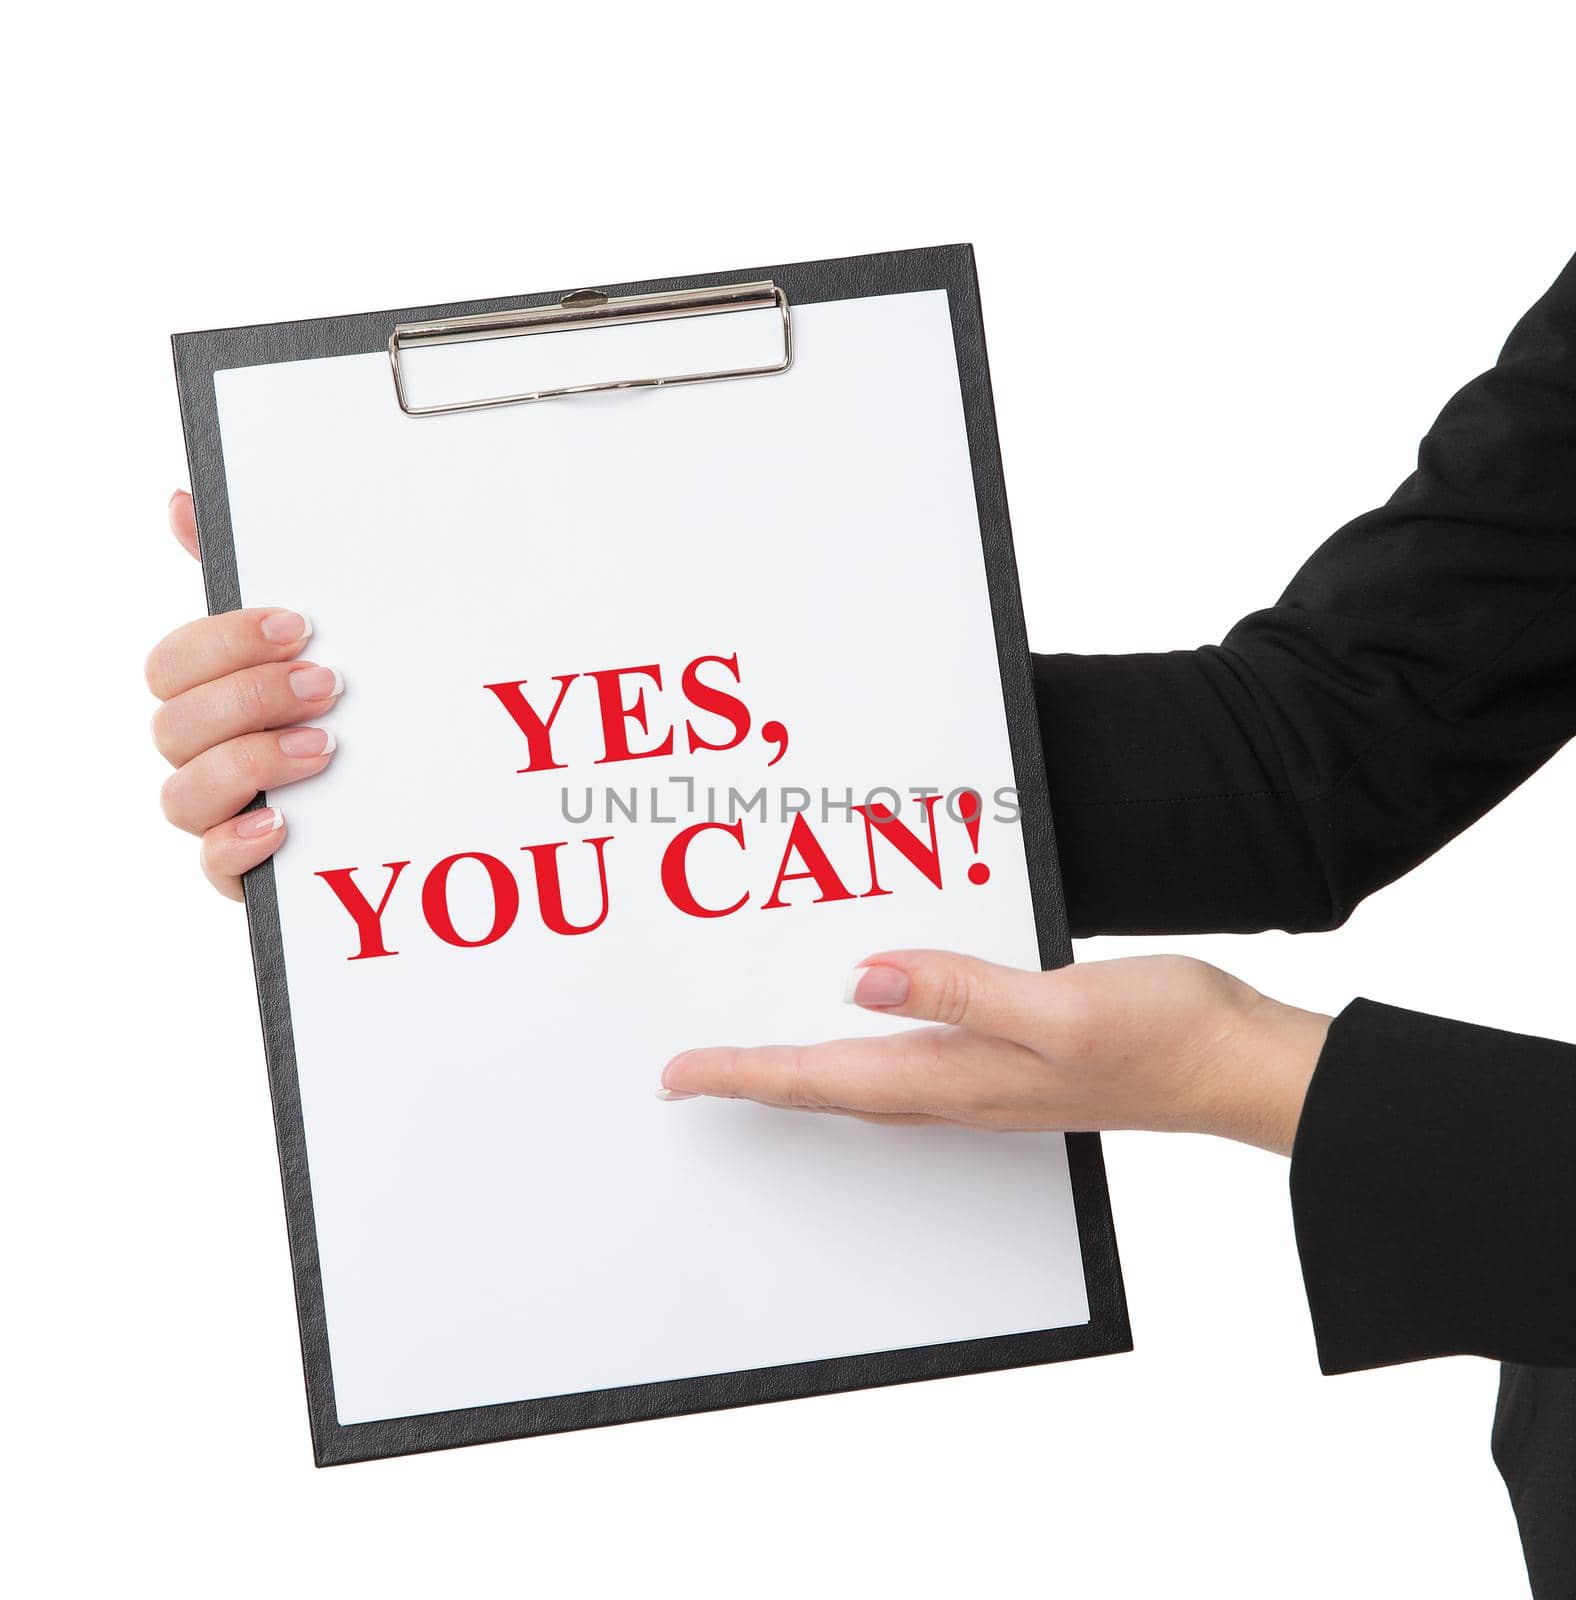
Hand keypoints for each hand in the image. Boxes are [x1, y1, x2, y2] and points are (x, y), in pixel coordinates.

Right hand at [147, 490, 341, 899]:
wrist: (418, 799)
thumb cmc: (357, 708)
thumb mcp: (325, 641)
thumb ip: (258, 577)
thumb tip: (183, 501)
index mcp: (213, 693)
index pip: (173, 662)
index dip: (226, 641)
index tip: (301, 625)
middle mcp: (204, 752)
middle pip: (172, 723)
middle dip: (250, 697)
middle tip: (329, 685)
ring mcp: (219, 814)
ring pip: (179, 794)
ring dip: (250, 764)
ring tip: (326, 749)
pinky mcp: (244, 871)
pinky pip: (210, 865)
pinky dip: (239, 843)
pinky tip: (284, 824)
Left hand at [660, 952, 1329, 1154]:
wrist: (1235, 1063)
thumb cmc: (1162, 1036)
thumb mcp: (1058, 1005)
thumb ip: (960, 992)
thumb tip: (862, 982)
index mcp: (958, 1077)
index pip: (822, 1078)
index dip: (744, 1073)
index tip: (678, 1074)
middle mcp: (959, 1089)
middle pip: (826, 1091)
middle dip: (753, 1082)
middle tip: (689, 1076)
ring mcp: (986, 1082)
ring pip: (861, 1085)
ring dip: (798, 1076)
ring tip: (749, 1063)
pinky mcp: (1012, 1063)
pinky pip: (909, 1065)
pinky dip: (861, 1055)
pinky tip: (865, 1030)